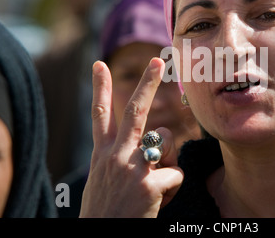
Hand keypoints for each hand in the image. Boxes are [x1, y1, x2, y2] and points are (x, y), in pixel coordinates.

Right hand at [79, 58, 182, 217]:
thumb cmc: (109, 214)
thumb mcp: (109, 182)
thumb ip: (130, 159)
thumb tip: (159, 144)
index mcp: (103, 155)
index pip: (99, 114)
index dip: (100, 88)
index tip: (99, 64)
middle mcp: (115, 155)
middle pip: (134, 110)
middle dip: (147, 83)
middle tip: (157, 61)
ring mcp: (131, 168)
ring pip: (166, 142)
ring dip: (168, 162)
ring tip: (153, 188)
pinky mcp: (148, 183)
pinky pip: (176, 175)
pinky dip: (172, 190)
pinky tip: (156, 204)